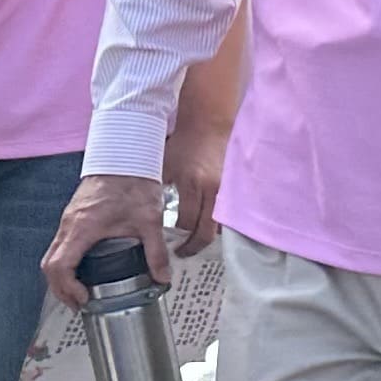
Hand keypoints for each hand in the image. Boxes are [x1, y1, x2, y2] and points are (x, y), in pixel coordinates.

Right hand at [44, 173, 169, 307]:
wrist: (124, 153)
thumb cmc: (133, 181)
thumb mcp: (149, 220)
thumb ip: (155, 252)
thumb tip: (162, 278)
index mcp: (82, 228)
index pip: (59, 267)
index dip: (67, 289)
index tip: (84, 299)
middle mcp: (69, 225)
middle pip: (49, 266)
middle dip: (61, 290)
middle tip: (80, 304)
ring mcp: (68, 220)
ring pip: (51, 255)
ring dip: (61, 278)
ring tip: (81, 293)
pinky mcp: (73, 216)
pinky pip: (60, 245)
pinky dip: (65, 263)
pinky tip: (83, 271)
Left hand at [161, 110, 229, 256]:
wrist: (208, 127)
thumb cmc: (183, 146)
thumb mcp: (164, 167)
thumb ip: (158, 192)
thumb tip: (147, 217)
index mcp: (192, 184)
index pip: (185, 223)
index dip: (177, 238)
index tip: (169, 245)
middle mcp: (212, 190)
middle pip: (205, 232)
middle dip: (193, 247)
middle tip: (183, 253)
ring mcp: (226, 191)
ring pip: (219, 227)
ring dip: (207, 237)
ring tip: (193, 243)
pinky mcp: (233, 191)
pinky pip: (226, 217)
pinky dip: (216, 225)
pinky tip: (205, 228)